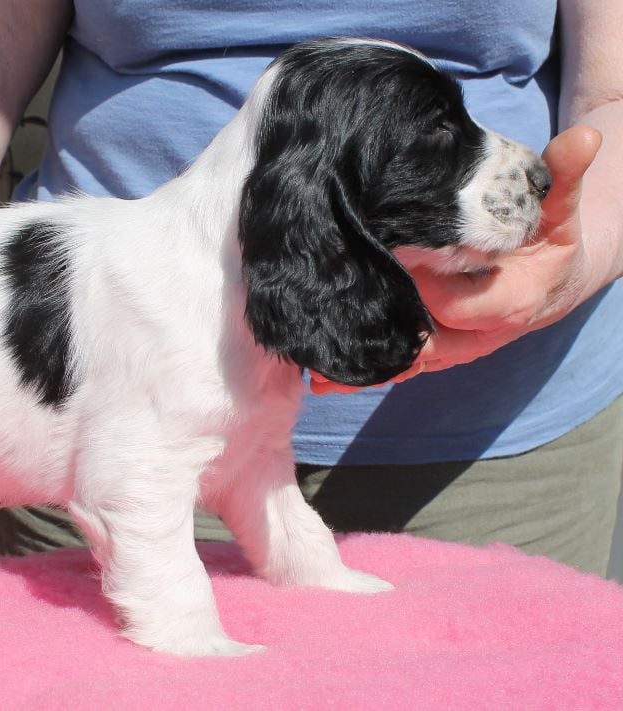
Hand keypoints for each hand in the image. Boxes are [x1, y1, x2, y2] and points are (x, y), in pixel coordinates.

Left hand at [311, 125, 603, 394]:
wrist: (555, 275)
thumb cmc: (552, 239)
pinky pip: (398, 363)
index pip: (460, 306)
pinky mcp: (435, 349)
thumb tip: (583, 141)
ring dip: (364, 370)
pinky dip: (364, 371)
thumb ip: (563, 178)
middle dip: (384, 342)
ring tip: (318, 375)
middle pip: (427, 346)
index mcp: (511, 303)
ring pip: (408, 362)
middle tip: (333, 336)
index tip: (388, 270)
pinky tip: (322, 381)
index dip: (425, 293)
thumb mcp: (561, 208)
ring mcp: (456, 345)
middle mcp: (480, 333)